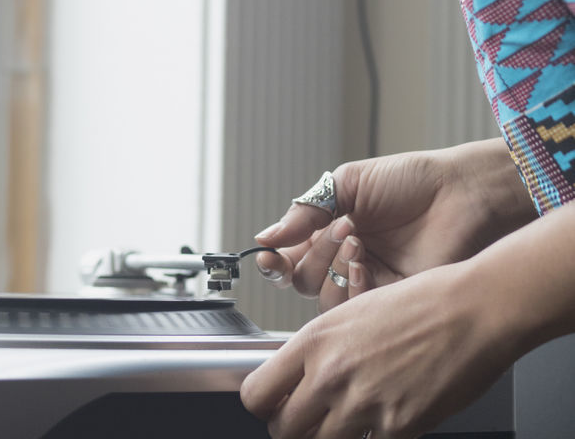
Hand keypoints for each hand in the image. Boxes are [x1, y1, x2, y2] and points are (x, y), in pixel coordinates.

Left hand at [240, 259, 510, 438]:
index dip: (265, 406)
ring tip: (347, 425)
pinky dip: (372, 438)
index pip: (258, 393)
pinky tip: (385, 421)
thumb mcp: (355, 312)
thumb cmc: (422, 303)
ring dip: (329, 438)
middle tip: (312, 423)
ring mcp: (362, 404)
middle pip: (283, 431)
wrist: (471, 309)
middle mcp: (331, 373)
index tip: (276, 407)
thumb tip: (305, 377)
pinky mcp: (397, 427)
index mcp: (316, 339)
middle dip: (294, 431)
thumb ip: (325, 348)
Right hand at [254, 140, 532, 312]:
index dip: (275, 262)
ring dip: (334, 271)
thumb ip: (307, 210)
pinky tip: (367, 267)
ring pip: (326, 301)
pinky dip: (355, 291)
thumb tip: (267, 235)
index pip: (291, 257)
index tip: (269, 256)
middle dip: (313, 256)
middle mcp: (347, 261)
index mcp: (332, 231)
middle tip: (340, 230)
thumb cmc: (410, 181)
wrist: (459, 195)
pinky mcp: (392, 304)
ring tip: (358, 243)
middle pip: (304, 281)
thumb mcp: (349, 184)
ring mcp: (370, 284)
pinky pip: (358, 314)